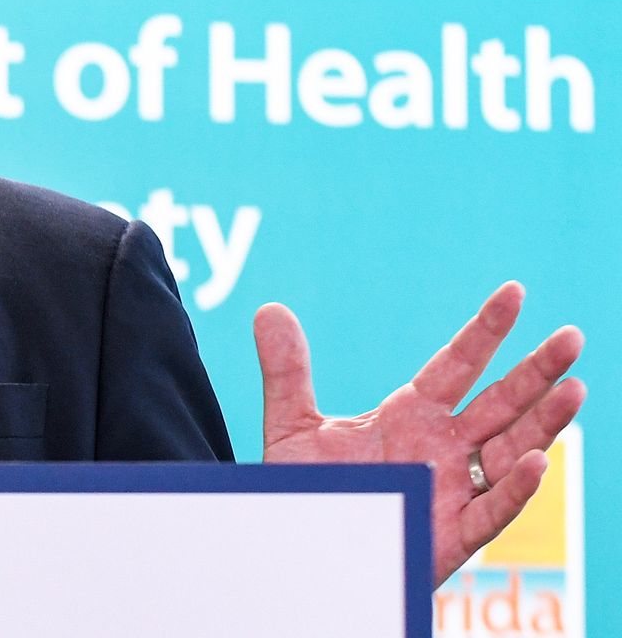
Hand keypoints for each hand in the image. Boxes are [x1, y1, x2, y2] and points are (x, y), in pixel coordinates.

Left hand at [254, 282, 583, 582]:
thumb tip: (269, 309)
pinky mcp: (451, 534)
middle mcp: (441, 447)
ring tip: (575, 389)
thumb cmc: (309, 491)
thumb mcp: (292, 426)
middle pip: (500, 403)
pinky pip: (490, 511)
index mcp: (410, 416)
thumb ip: (287, 371)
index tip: (515, 292)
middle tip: (572, 337)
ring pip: (510, 452)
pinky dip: (513, 488)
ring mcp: (452, 489)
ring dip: (543, 424)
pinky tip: (534, 461)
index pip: (457, 365)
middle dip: (536, 372)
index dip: (486, 331)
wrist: (303, 551)